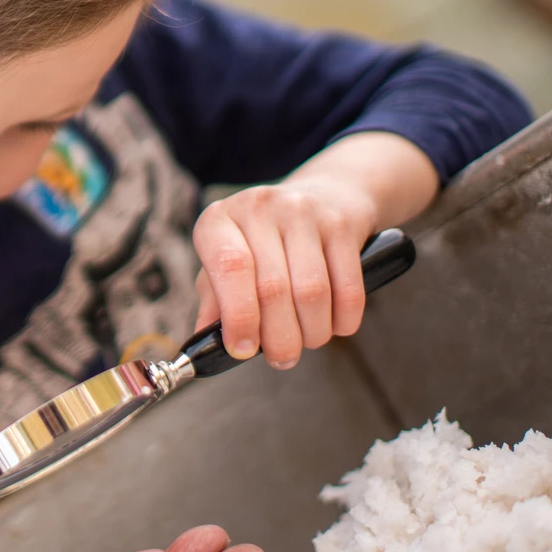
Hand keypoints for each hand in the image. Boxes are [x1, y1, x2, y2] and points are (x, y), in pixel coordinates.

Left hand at [192, 131, 436, 368]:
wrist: (325, 194)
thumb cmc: (264, 240)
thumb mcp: (229, 259)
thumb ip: (214, 299)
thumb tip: (202, 343)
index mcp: (220, 220)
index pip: (230, 268)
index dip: (239, 316)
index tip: (243, 349)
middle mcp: (258, 208)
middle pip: (273, 288)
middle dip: (279, 337)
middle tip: (282, 357)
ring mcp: (303, 211)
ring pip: (312, 292)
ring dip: (312, 332)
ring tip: (308, 340)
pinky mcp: (342, 224)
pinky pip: (348, 287)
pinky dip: (343, 319)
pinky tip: (335, 326)